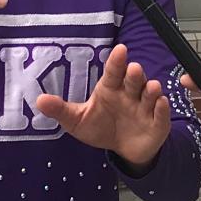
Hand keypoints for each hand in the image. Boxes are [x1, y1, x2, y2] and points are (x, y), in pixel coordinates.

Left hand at [32, 45, 171, 167]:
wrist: (123, 150)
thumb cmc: (101, 128)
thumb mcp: (78, 121)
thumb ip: (61, 110)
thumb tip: (39, 100)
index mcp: (111, 89)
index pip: (114, 72)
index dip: (117, 61)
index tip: (120, 50)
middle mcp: (130, 94)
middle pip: (133, 81)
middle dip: (134, 75)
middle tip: (133, 69)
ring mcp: (145, 108)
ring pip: (150, 95)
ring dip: (151, 90)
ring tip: (151, 87)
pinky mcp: (157, 123)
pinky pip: (161, 114)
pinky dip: (162, 109)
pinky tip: (161, 104)